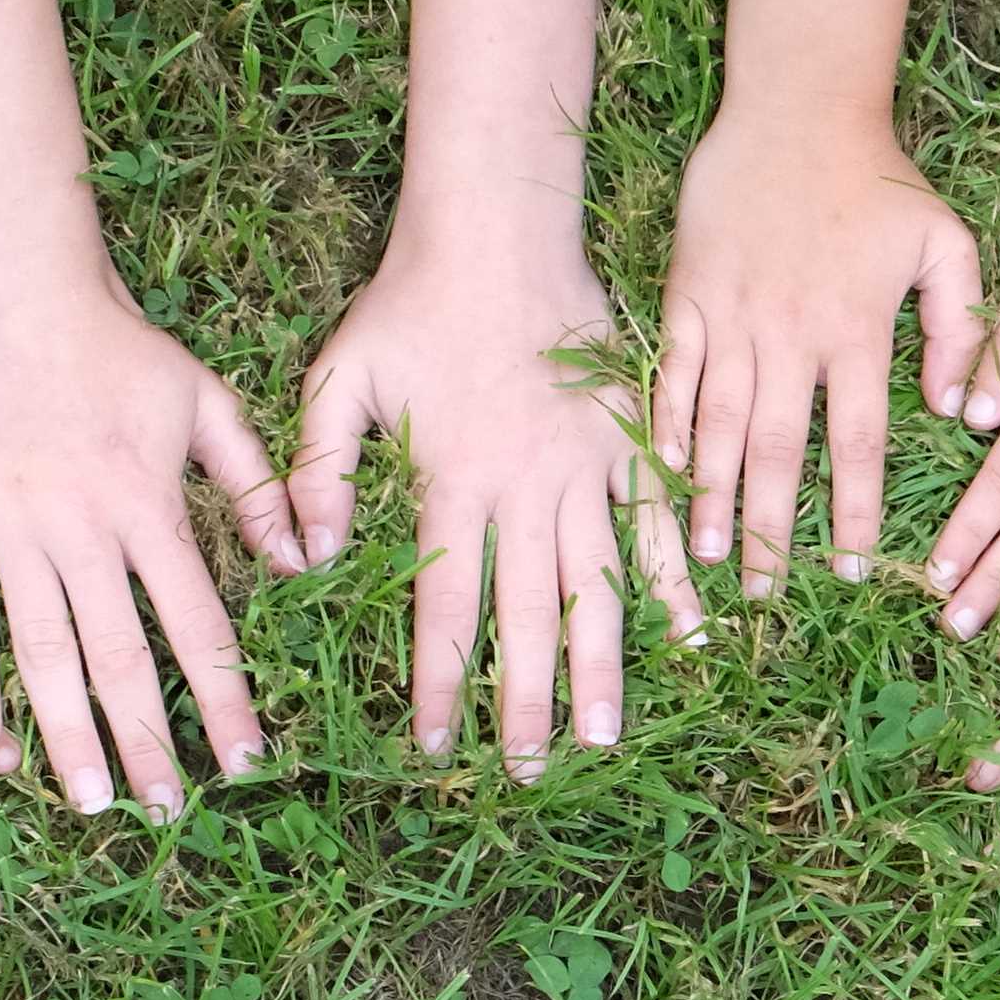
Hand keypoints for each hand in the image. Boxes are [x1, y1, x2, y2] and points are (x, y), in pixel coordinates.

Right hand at [0, 273, 305, 819]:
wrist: (11, 284)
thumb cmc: (113, 340)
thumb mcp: (205, 398)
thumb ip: (255, 479)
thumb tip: (304, 557)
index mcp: (153, 508)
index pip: (200, 626)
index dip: (224, 700)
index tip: (245, 763)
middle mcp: (87, 532)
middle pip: (123, 657)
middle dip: (146, 741)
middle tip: (161, 811)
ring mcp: (15, 530)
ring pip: (46, 650)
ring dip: (68, 731)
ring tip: (87, 799)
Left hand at [289, 229, 700, 776]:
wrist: (496, 228)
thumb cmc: (408, 305)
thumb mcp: (338, 378)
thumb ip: (317, 469)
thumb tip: (303, 558)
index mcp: (452, 483)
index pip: (445, 607)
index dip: (440, 681)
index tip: (436, 745)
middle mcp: (525, 489)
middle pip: (526, 616)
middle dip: (523, 700)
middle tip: (523, 771)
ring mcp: (586, 468)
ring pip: (596, 585)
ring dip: (600, 666)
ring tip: (602, 738)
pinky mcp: (629, 440)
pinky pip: (660, 523)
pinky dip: (678, 582)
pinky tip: (696, 639)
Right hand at [655, 113, 987, 601]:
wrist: (796, 109)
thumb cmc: (878, 179)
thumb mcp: (946, 241)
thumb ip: (960, 325)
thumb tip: (956, 407)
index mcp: (855, 330)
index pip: (858, 440)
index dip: (853, 509)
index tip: (850, 568)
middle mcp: (791, 335)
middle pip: (781, 452)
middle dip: (772, 530)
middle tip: (764, 595)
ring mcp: (733, 318)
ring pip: (721, 424)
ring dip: (713, 495)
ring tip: (708, 557)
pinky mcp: (689, 296)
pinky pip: (676, 374)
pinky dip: (669, 425)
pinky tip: (667, 472)